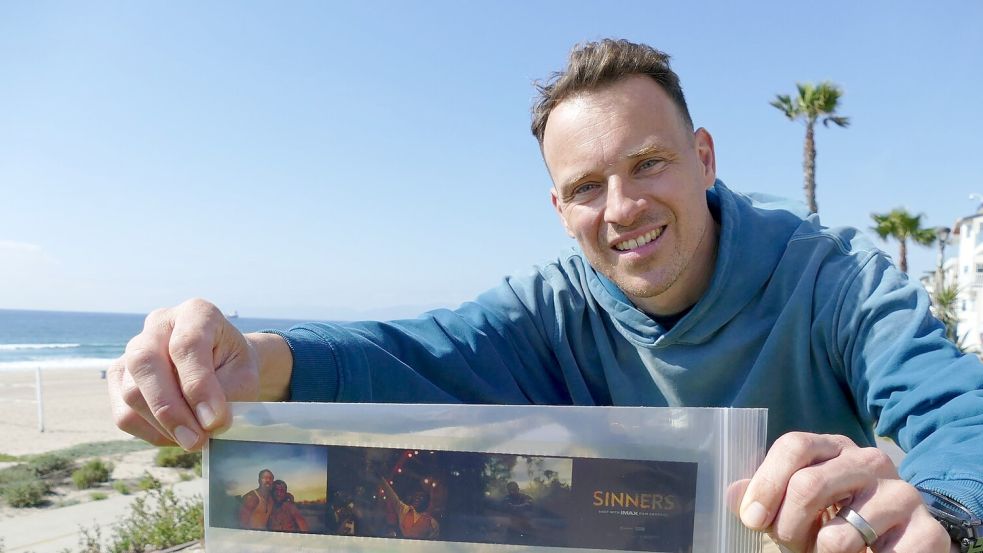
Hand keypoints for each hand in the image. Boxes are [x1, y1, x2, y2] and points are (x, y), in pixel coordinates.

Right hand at [108, 298, 287, 449]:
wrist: (223, 365)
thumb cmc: (235, 368)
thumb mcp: (244, 375)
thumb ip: (227, 395)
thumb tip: (204, 424)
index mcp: (196, 313)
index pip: (187, 345)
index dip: (199, 386)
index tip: (215, 420)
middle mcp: (158, 324)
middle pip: (145, 363)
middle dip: (170, 410)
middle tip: (196, 440)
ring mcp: (132, 349)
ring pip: (131, 393)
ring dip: (163, 427)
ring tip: (195, 439)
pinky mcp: (119, 378)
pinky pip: (124, 414)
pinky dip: (152, 433)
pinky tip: (178, 436)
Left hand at [729, 432, 951, 552]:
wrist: (901, 542)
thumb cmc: (836, 519)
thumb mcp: (797, 505)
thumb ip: (764, 497)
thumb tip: (732, 494)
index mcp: (834, 447)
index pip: (795, 445)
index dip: (766, 483)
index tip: (752, 519)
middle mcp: (870, 461)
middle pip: (809, 484)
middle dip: (787, 525)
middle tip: (787, 542)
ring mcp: (902, 494)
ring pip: (839, 534)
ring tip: (827, 551)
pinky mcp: (928, 532)